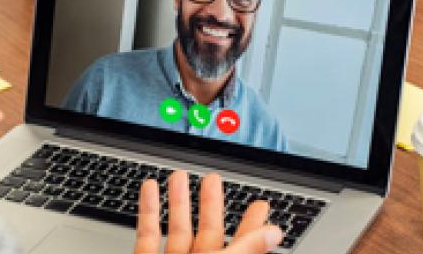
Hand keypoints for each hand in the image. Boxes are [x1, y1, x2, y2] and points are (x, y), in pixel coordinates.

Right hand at [135, 170, 282, 252]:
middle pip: (208, 231)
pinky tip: (150, 189)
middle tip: (213, 179)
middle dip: (210, 203)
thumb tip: (274, 233)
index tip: (260, 204)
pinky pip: (148, 234)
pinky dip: (148, 210)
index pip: (243, 244)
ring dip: (177, 201)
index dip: (252, 224)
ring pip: (177, 229)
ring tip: (178, 176)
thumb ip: (244, 249)